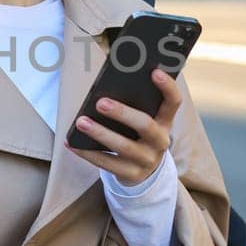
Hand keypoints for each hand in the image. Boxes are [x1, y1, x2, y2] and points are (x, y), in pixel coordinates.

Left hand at [66, 69, 180, 185]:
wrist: (144, 173)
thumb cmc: (137, 136)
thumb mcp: (142, 121)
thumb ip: (133, 105)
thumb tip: (105, 87)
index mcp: (165, 122)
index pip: (173, 102)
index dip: (167, 86)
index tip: (154, 71)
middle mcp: (160, 141)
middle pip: (145, 125)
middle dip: (122, 113)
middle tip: (100, 102)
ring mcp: (147, 160)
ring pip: (124, 146)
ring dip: (100, 133)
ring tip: (81, 121)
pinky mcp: (131, 175)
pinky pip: (107, 163)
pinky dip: (87, 152)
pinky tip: (72, 143)